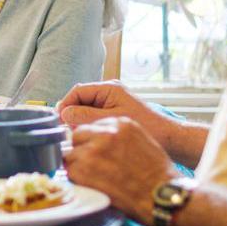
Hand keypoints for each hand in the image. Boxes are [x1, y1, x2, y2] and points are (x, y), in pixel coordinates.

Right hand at [58, 81, 177, 142]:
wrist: (168, 137)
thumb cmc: (145, 127)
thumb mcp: (110, 121)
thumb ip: (85, 116)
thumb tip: (64, 114)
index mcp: (109, 88)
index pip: (77, 91)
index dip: (65, 104)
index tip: (58, 120)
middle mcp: (109, 92)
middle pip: (80, 99)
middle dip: (71, 113)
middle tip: (67, 130)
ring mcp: (112, 101)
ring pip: (86, 108)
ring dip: (80, 120)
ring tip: (78, 134)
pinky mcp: (115, 111)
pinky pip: (94, 115)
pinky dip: (89, 124)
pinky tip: (90, 135)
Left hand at [64, 117, 174, 218]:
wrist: (160, 194)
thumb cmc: (156, 173)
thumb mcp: (141, 140)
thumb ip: (118, 136)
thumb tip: (98, 140)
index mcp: (120, 123)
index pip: (92, 126)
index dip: (92, 141)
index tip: (95, 151)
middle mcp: (104, 133)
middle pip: (78, 136)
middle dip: (82, 150)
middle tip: (92, 165)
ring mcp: (92, 150)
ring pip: (71, 154)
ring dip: (79, 165)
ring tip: (96, 177)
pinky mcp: (82, 169)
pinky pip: (69, 171)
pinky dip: (78, 179)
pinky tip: (94, 184)